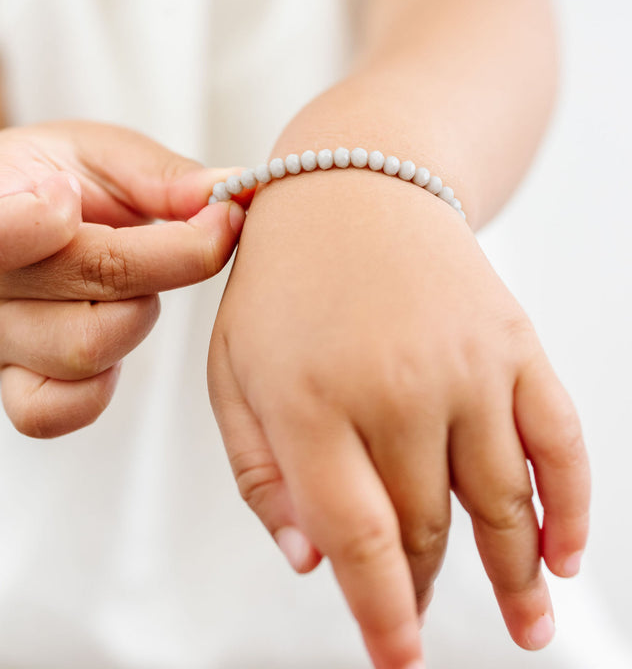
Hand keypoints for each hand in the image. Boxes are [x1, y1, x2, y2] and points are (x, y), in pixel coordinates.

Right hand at [0, 122, 243, 437]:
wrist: (8, 220)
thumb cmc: (59, 177)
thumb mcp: (101, 151)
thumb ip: (163, 175)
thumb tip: (230, 196)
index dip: (42, 220)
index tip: (71, 192)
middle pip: (87, 285)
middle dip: (174, 254)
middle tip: (216, 221)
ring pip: (87, 351)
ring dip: (145, 311)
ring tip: (149, 274)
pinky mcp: (18, 384)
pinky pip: (54, 414)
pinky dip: (102, 386)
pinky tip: (124, 330)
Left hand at [208, 168, 589, 668]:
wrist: (355, 182)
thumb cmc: (285, 280)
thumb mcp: (233, 369)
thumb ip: (259, 472)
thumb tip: (308, 561)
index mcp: (311, 398)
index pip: (358, 537)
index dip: (382, 612)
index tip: (396, 656)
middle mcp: (394, 385)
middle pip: (428, 526)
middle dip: (427, 587)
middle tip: (421, 617)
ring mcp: (464, 363)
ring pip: (501, 501)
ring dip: (518, 577)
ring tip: (526, 626)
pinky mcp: (513, 343)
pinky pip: (559, 439)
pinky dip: (572, 505)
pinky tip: (566, 552)